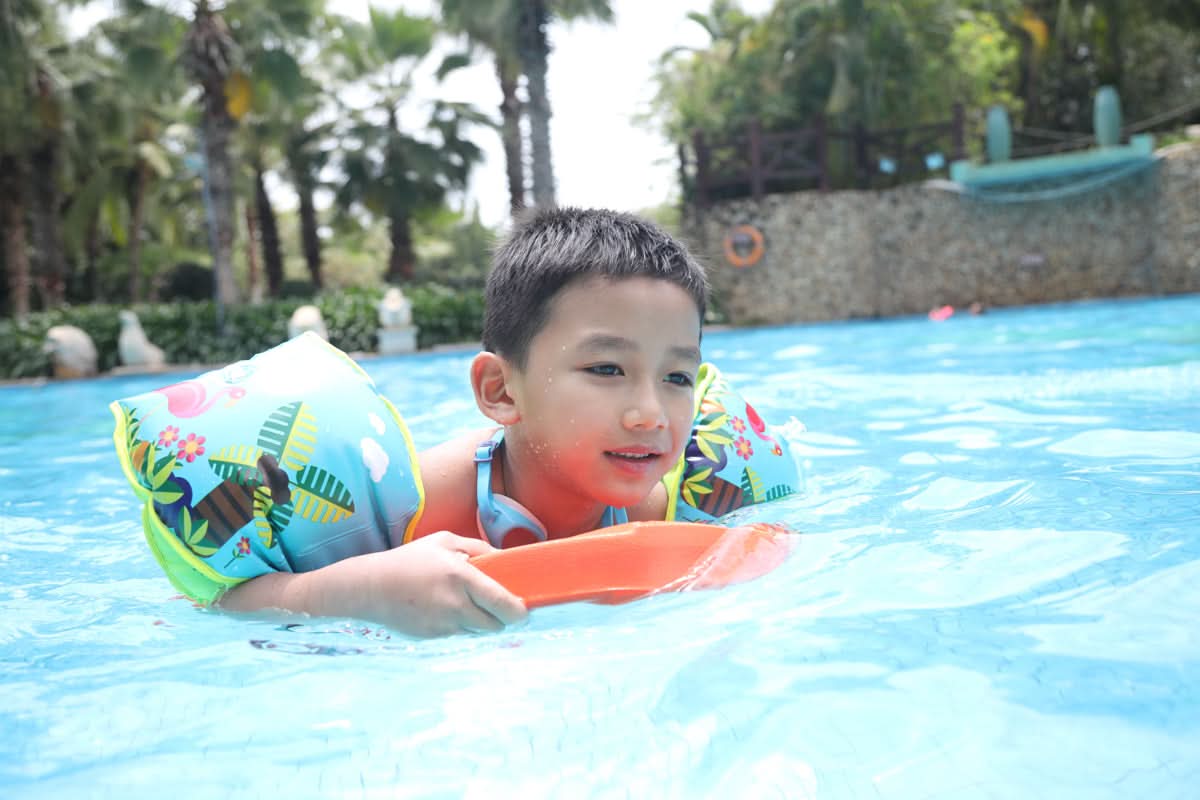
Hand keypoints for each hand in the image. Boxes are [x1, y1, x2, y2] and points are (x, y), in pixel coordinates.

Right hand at [358, 531, 528, 637]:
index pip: (503, 603)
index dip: (519, 612)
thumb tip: (504, 559)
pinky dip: (459, 626)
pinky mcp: (433, 638)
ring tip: (465, 604)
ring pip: (477, 632)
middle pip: (495, 625)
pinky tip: (443, 611)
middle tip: (498, 607)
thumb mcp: (444, 541)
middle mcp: (455, 605)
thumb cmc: (409, 560)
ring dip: (479, 622)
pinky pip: (458, 636)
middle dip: (501, 618)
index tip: (524, 610)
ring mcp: (443, 625)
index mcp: (461, 577)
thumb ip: (478, 548)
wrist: (369, 587)